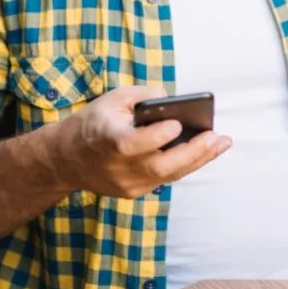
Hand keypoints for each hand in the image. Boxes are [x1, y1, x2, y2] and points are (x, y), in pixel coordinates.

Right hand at [55, 85, 231, 198]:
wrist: (66, 159)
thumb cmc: (93, 123)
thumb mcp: (112, 99)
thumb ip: (142, 96)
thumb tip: (171, 99)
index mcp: (107, 142)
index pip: (134, 144)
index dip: (157, 136)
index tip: (177, 123)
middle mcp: (117, 168)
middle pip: (160, 167)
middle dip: (193, 152)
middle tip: (218, 138)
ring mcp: (126, 184)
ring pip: (168, 176)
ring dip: (198, 160)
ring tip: (222, 143)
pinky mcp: (133, 192)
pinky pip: (164, 179)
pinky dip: (184, 165)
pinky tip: (204, 151)